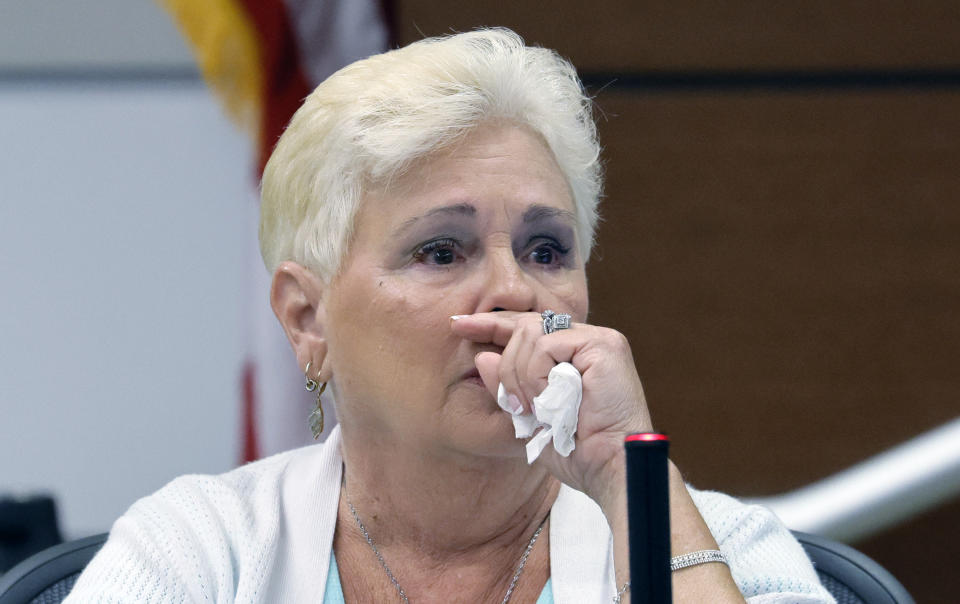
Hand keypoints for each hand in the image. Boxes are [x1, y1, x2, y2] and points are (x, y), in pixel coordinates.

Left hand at [450, 311, 653, 506]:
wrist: (610, 469)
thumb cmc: (578, 453)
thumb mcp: (529, 420)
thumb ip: (507, 389)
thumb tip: (482, 358)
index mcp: (573, 355)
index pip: (526, 328)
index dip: (491, 325)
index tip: (457, 326)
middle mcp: (587, 341)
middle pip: (524, 326)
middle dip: (507, 366)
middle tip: (516, 405)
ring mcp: (598, 340)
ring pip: (531, 333)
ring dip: (522, 376)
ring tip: (536, 408)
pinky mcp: (603, 345)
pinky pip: (547, 344)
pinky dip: (537, 374)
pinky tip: (547, 399)